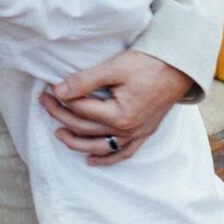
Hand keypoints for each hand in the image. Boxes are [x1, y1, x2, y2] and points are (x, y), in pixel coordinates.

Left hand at [40, 50, 192, 165]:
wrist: (178, 68)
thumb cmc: (148, 64)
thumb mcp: (114, 68)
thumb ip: (85, 81)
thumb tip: (59, 91)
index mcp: (119, 114)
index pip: (80, 110)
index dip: (60, 99)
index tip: (47, 90)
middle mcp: (127, 130)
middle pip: (85, 128)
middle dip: (61, 115)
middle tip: (45, 102)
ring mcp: (136, 135)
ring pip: (100, 146)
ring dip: (77, 142)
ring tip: (59, 133)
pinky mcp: (144, 134)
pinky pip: (122, 154)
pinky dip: (106, 159)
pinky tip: (91, 159)